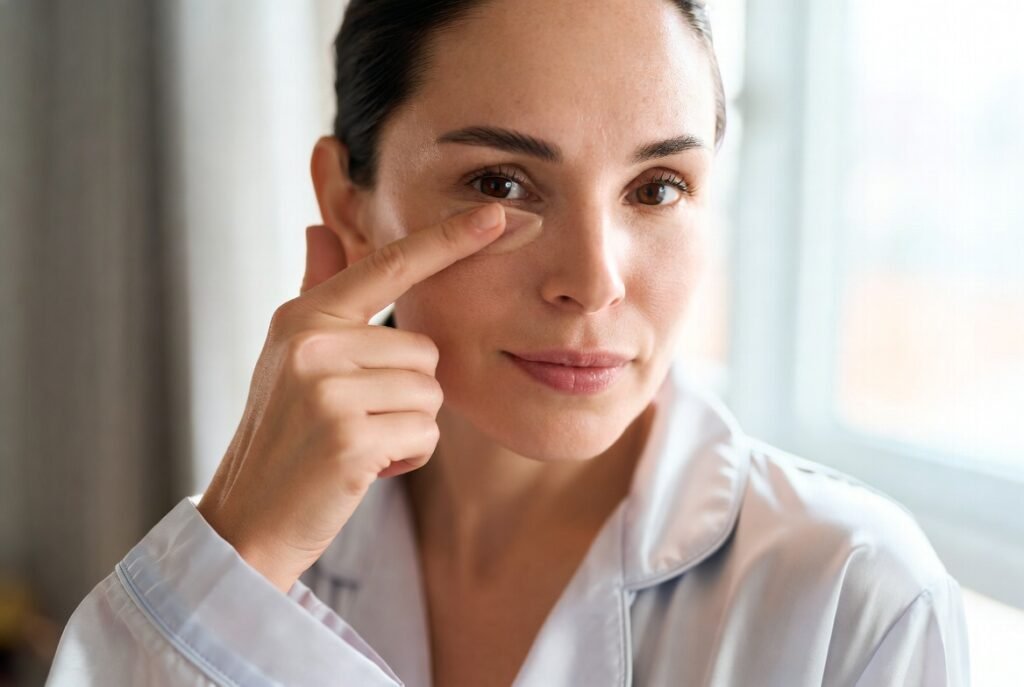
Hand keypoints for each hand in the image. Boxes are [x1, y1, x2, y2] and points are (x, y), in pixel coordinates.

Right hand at [196, 202, 505, 593]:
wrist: (248, 519)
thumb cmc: (284, 436)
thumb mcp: (290, 356)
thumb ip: (316, 291)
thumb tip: (319, 228)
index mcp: (303, 318)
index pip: (389, 266)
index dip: (447, 239)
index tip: (496, 215)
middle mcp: (313, 344)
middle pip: (426, 351)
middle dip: (408, 394)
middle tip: (357, 422)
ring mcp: (327, 391)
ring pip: (431, 394)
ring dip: (408, 428)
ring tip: (357, 444)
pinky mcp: (348, 438)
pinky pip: (426, 434)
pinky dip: (407, 458)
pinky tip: (365, 469)